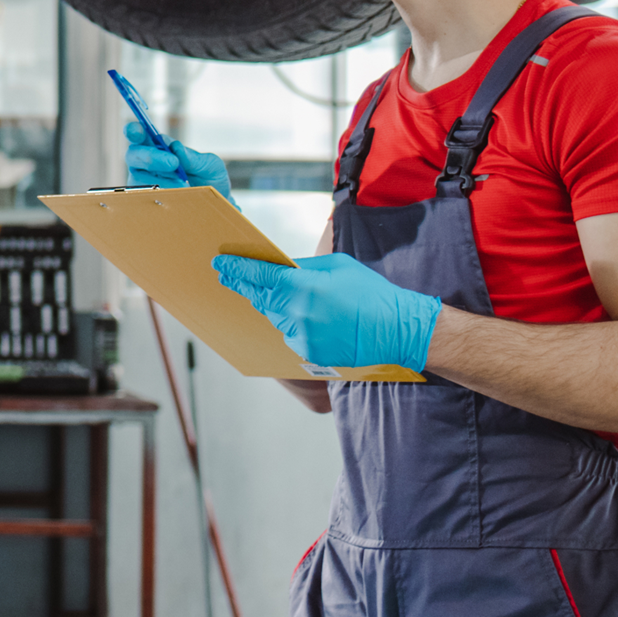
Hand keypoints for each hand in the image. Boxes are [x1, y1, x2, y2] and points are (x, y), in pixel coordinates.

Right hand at [125, 122, 233, 201]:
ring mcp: (143, 182)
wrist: (214, 207)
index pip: (139, 134)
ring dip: (163, 180)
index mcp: (158, 147)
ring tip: (185, 186)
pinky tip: (177, 197)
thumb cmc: (209, 180)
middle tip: (173, 163)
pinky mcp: (145, 200)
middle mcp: (145, 163)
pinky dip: (163, 194)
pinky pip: (146, 196)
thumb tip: (175, 148)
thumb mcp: (209, 165)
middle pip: (133, 155)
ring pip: (139, 177)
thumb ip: (192, 157)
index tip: (138, 131)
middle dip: (151, 157)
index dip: (133, 130)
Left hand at [214, 252, 441, 372]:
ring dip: (273, 305)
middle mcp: (297, 312)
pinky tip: (308, 318)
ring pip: (274, 317)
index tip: (220, 265)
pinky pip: (288, 334)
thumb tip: (280, 267)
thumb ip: (304, 267)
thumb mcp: (338, 266)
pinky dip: (291, 323)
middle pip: (260, 298)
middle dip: (245, 286)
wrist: (397, 330)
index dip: (237, 269)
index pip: (259, 275)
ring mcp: (301, 335)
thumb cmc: (371, 293)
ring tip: (287, 297)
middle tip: (229, 277)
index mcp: (303, 286)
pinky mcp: (308, 352)